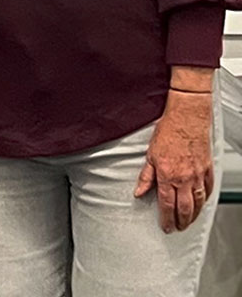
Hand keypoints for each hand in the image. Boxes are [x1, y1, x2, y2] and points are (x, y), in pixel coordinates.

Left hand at [134, 89, 213, 231]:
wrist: (187, 118)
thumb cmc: (168, 132)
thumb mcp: (150, 154)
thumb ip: (145, 176)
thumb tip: (139, 192)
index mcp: (168, 175)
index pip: (167, 205)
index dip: (166, 219)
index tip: (165, 227)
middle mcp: (184, 179)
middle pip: (185, 209)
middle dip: (181, 222)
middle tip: (177, 228)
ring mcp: (198, 176)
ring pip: (198, 203)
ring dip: (193, 215)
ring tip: (188, 222)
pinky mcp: (207, 170)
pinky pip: (208, 191)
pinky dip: (204, 200)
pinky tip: (201, 204)